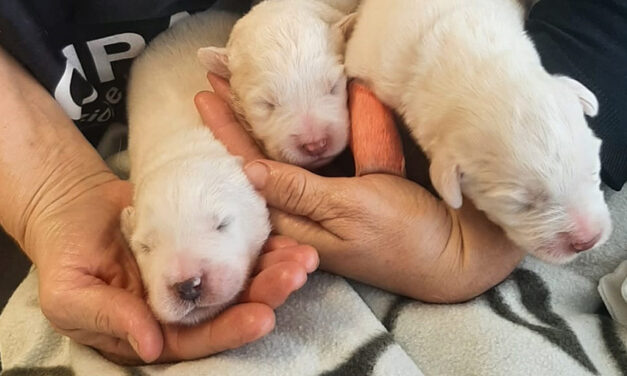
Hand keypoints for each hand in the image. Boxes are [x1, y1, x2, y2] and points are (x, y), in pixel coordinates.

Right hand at [28, 176, 317, 364]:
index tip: (263, 316)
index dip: (231, 329)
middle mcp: (186, 303)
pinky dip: (261, 237)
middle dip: (267, 294)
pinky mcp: (205, 238)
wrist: (73, 208)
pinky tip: (283, 230)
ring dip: (274, 267)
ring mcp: (199, 269)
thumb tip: (151, 345)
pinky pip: (236, 239)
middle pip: (233, 306)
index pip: (200, 337)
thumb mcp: (72, 295)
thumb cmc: (66, 256)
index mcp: (157, 327)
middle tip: (295, 275)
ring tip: (302, 256)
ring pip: (243, 274)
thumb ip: (110, 319)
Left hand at [194, 73, 524, 301]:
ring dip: (266, 120)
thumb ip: (301, 191)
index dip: (227, 134)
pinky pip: (316, 157)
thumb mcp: (351, 210)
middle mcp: (304, 211)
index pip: (251, 173)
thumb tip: (248, 170)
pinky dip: (301, 131)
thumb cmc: (405, 236)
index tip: (206, 98)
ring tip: (240, 87)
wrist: (454, 251)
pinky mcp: (347, 190)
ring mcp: (325, 199)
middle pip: (261, 160)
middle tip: (216, 82)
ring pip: (287, 155)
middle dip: (238, 121)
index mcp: (296, 224)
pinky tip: (283, 111)